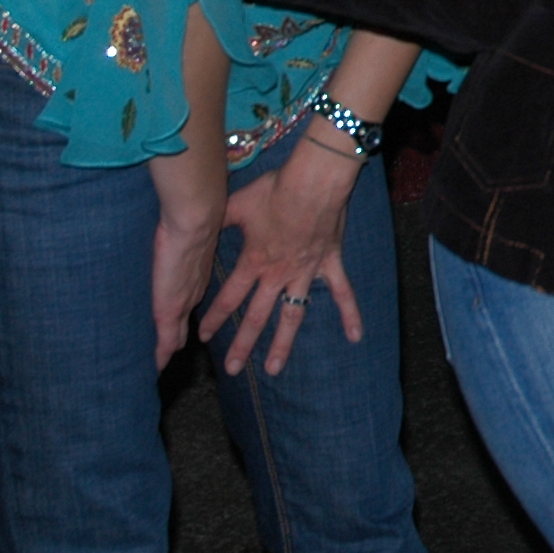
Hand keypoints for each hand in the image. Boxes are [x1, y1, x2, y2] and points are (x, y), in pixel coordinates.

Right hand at [149, 203, 223, 371]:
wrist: (195, 219)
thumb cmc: (186, 217)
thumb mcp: (182, 231)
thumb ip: (178, 237)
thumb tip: (170, 226)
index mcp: (196, 274)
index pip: (189, 301)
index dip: (184, 313)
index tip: (179, 326)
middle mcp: (193, 291)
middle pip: (185, 321)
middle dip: (178, 336)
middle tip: (167, 352)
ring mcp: (183, 302)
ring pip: (177, 333)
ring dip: (169, 346)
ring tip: (160, 362)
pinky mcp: (170, 309)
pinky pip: (167, 340)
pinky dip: (161, 355)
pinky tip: (156, 368)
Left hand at [205, 138, 366, 377]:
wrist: (313, 182)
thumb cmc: (275, 190)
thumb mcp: (238, 204)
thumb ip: (220, 219)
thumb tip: (198, 220)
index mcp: (254, 262)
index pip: (229, 297)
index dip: (214, 317)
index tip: (202, 337)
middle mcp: (277, 275)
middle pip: (257, 316)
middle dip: (242, 344)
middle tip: (232, 369)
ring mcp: (305, 273)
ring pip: (293, 315)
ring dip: (282, 343)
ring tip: (274, 368)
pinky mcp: (329, 264)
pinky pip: (342, 293)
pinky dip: (349, 314)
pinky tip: (355, 337)